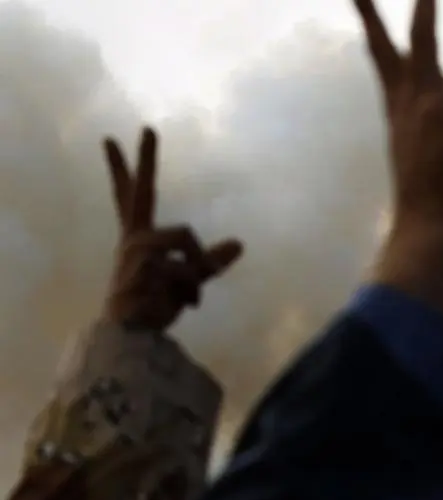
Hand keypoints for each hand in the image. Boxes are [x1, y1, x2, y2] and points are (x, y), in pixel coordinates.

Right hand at [101, 128, 243, 330]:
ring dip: (195, 273)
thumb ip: (209, 261)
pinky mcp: (146, 263)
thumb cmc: (154, 308)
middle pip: (142, 192)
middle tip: (148, 127)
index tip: (111, 140)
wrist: (132, 338)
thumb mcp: (188, 281)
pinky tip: (176, 306)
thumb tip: (240, 242)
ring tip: (184, 299)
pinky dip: (192, 291)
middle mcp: (134, 238)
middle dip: (144, 160)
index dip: (122, 170)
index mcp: (138, 238)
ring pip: (188, 242)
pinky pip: (189, 270)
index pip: (128, 197)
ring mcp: (138, 250)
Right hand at [353, 0, 442, 309]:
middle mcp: (416, 100)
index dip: (369, 19)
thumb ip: (435, 121)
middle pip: (422, 39)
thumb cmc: (427, 202)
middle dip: (426, 7)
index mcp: (398, 108)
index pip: (381, 54)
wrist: (428, 229)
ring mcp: (441, 109)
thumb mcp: (418, 152)